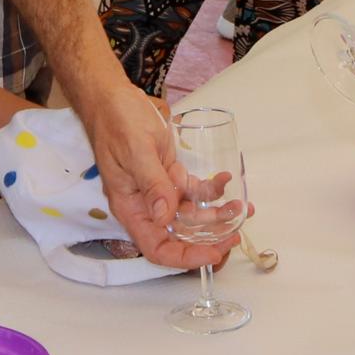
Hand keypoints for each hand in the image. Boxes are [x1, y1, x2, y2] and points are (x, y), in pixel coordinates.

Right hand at [67, 77, 224, 270]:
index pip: (156, 248)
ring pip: (191, 215)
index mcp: (131, 208)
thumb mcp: (136, 151)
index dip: (184, 258)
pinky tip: (225, 179)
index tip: (213, 254)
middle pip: (178, 236)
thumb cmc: (117, 121)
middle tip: (236, 234)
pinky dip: (211, 189)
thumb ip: (152, 184)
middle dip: (208, 239)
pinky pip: (193, 191)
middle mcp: (146, 206)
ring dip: (216, 215)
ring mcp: (159, 191)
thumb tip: (164, 218)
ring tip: (241, 207)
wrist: (113, 97)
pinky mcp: (170, 175)